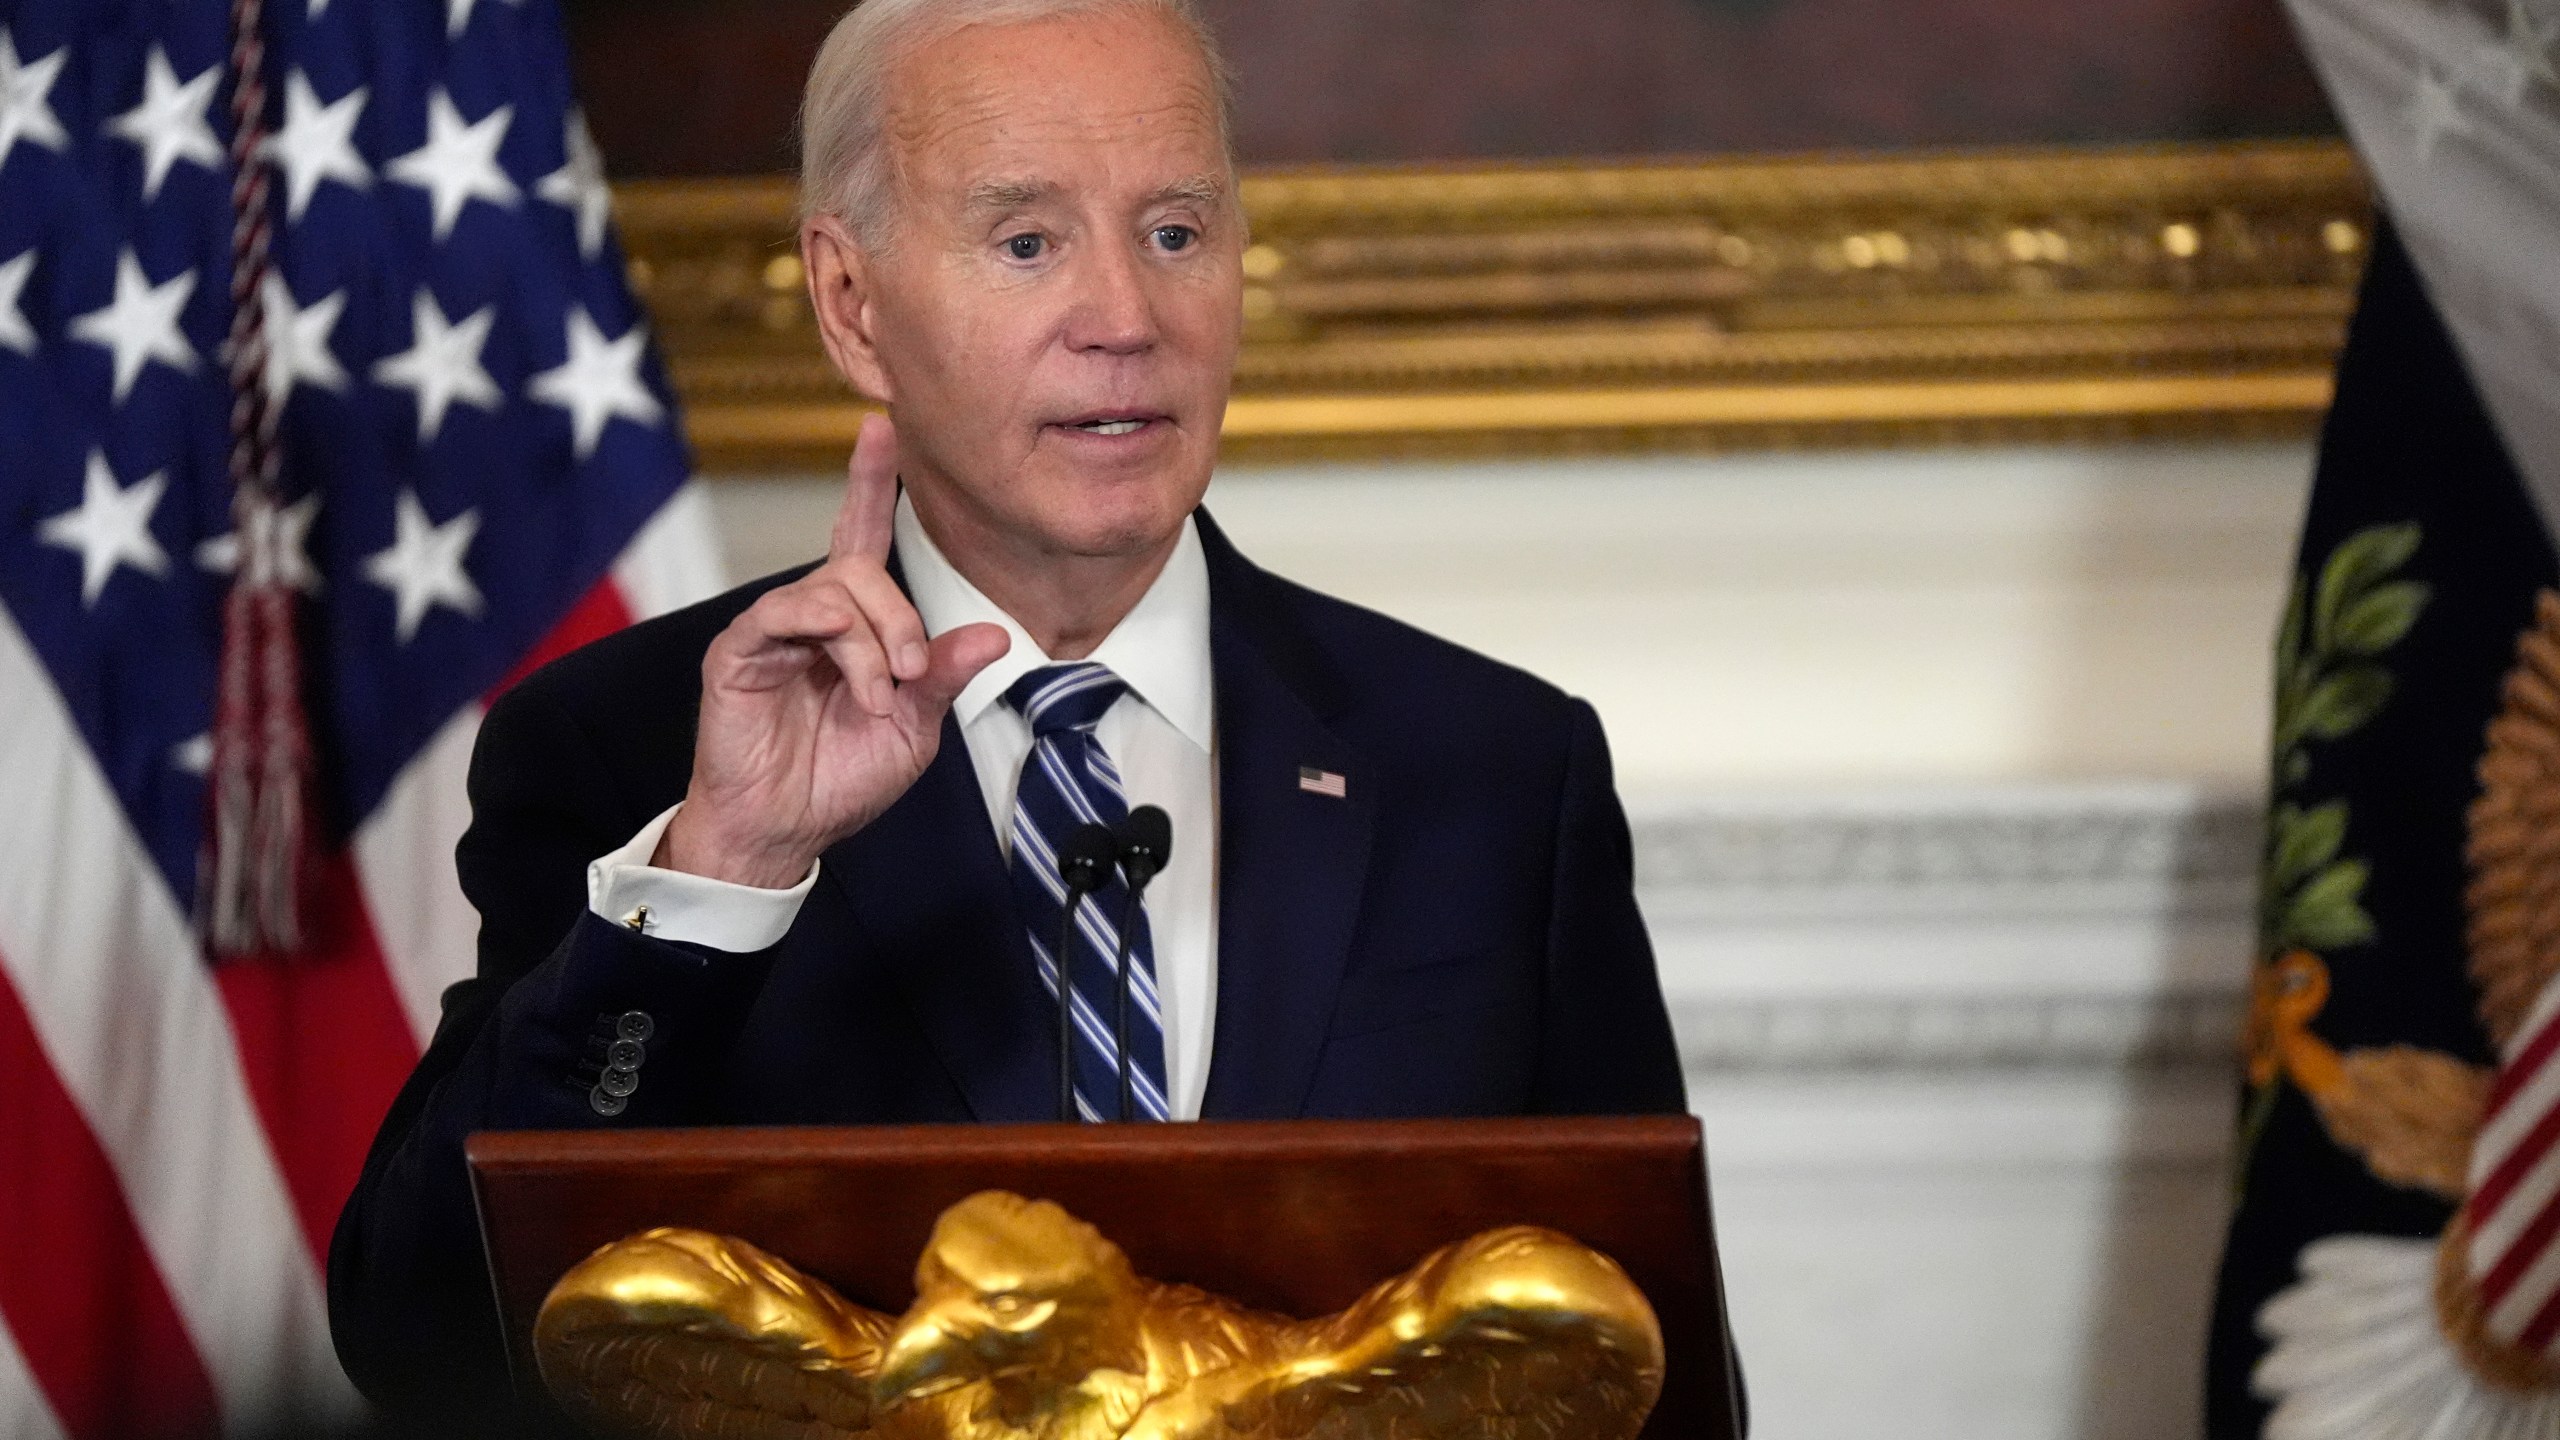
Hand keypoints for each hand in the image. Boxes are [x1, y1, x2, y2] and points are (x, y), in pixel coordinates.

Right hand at [659, 414, 1008, 887]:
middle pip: (862, 568)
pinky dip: (832, 638)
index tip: (880, 429)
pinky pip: (785, 612)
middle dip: (901, 615)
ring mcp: (774, 630)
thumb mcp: (915, 728)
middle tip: (915, 671)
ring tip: (883, 690)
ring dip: (873, 638)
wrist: (785, 830)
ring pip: (833, 588)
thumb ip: (944, 676)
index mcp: (854, 627)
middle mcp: (813, 616)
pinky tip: (850, 674)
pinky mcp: (739, 651)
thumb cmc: (841, 778)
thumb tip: (996, 634)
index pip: (863, 539)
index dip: (870, 484)